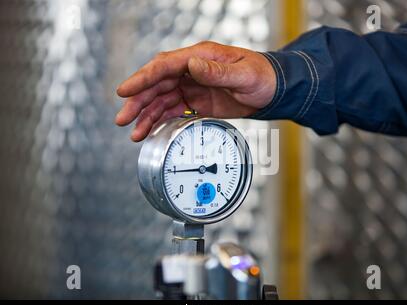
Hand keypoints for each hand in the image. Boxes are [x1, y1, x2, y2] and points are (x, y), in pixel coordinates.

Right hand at [115, 41, 275, 141]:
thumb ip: (217, 72)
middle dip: (138, 102)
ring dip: (146, 116)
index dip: (142, 78)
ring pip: (161, 100)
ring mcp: (192, 86)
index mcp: (200, 56)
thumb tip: (191, 65)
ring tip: (134, 133)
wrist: (272, 91)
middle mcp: (191, 70)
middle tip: (122, 119)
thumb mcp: (244, 73)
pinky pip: (173, 111)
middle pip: (157, 85)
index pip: (164, 66)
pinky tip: (150, 131)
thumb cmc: (262, 76)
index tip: (125, 91)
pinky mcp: (196, 102)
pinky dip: (160, 121)